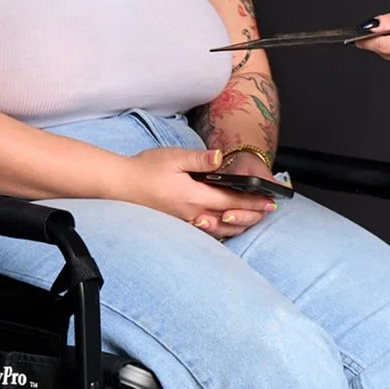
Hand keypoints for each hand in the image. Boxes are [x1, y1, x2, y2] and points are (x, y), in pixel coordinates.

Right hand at [122, 145, 275, 237]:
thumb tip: (221, 158)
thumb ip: (200, 159)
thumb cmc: (145, 169)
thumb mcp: (174, 158)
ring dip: (237, 224)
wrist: (119, 185)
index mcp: (195, 197)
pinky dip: (220, 229)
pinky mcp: (178, 224)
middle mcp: (193, 214)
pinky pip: (205, 231)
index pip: (232, 202)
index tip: (270, 202)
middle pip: (229, 219)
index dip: (253, 202)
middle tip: (267, 211)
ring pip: (218, 229)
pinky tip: (224, 224)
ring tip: (251, 218)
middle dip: (250, 215)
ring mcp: (185, 221)